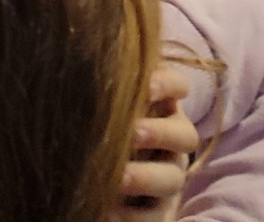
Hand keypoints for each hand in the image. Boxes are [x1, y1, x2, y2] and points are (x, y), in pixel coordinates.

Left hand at [113, 66, 196, 221]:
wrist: (106, 173)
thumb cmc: (103, 121)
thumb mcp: (108, 100)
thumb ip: (108, 85)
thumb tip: (78, 56)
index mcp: (163, 106)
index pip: (178, 86)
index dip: (168, 84)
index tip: (146, 86)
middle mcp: (172, 140)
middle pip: (185, 135)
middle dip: (160, 132)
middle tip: (133, 132)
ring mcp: (169, 176)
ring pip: (172, 178)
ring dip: (146, 177)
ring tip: (118, 178)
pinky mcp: (159, 211)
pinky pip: (155, 217)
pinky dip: (133, 216)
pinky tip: (107, 209)